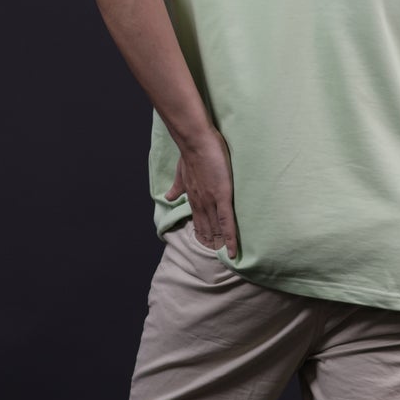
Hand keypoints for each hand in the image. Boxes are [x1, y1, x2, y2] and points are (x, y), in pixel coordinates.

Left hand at [164, 125, 238, 256]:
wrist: (195, 140)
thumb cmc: (190, 152)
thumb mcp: (181, 172)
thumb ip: (177, 187)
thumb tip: (168, 197)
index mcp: (192, 197)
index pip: (198, 221)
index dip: (202, 234)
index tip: (206, 245)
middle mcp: (199, 203)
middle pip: (206, 229)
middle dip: (211, 243)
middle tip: (217, 258)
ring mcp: (210, 201)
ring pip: (216, 229)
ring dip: (220, 245)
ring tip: (225, 259)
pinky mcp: (222, 196)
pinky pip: (227, 221)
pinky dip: (229, 238)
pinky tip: (231, 251)